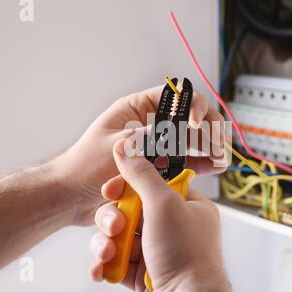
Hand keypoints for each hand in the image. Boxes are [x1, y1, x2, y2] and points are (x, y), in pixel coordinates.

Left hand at [52, 86, 226, 225]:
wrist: (71, 196)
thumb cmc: (84, 166)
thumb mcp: (118, 147)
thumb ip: (150, 137)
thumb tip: (181, 129)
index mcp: (136, 110)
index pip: (173, 96)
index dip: (192, 105)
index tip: (198, 124)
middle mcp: (149, 125)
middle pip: (188, 117)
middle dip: (207, 127)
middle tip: (217, 143)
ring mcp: (155, 145)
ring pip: (190, 139)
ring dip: (208, 145)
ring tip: (221, 157)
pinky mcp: (158, 165)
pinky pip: (184, 160)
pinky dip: (200, 162)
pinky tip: (213, 167)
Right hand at [88, 139, 229, 291]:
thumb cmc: (186, 255)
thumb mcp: (164, 205)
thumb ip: (142, 176)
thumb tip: (126, 148)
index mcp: (186, 206)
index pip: (152, 185)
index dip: (128, 186)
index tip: (111, 189)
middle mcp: (172, 227)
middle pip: (130, 211)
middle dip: (114, 219)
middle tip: (115, 227)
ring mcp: (156, 250)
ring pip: (120, 236)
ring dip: (107, 243)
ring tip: (109, 253)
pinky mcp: (142, 272)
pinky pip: (117, 260)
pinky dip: (106, 264)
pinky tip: (102, 268)